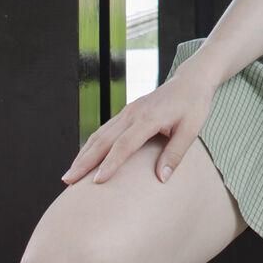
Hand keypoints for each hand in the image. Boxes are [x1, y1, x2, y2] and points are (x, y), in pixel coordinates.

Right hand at [63, 67, 216, 188]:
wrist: (190, 81)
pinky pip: (104, 130)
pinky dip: (91, 146)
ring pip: (99, 134)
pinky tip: (84, 159)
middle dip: (84, 161)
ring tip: (69, 175)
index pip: (125, 144)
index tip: (97, 182)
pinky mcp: (126, 113)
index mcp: (149, 117)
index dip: (110, 164)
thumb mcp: (191, 130)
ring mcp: (127, 112)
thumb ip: (175, 154)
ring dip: (83, 154)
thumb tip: (162, 179)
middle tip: (68, 181)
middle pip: (103, 140)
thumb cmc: (194, 106)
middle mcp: (133, 113)